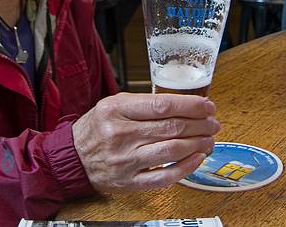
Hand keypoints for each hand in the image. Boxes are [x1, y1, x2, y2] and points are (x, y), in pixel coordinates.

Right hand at [72, 92, 219, 191]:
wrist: (72, 158)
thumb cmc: (97, 127)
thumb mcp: (113, 104)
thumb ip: (144, 103)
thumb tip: (184, 104)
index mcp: (116, 110)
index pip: (162, 105)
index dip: (190, 106)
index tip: (207, 106)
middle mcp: (121, 135)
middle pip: (171, 128)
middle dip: (200, 124)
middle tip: (213, 122)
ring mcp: (126, 161)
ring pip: (172, 150)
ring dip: (198, 144)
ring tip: (209, 138)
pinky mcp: (130, 181)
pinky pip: (165, 176)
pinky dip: (186, 166)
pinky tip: (197, 157)